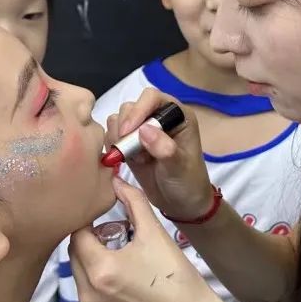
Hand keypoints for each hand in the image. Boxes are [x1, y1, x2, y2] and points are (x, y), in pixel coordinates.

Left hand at [69, 177, 237, 301]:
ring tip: (120, 261)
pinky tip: (121, 286)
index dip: (90, 223)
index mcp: (100, 268)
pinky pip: (87, 298)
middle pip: (74, 256)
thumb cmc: (175, 275)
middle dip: (90, 243)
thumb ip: (133, 201)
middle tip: (115, 238)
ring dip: (92, 264)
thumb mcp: (155, 233)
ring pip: (79, 276)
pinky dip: (97, 287)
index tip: (106, 220)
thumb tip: (115, 179)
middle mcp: (88, 294)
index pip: (78, 234)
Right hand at [106, 88, 217, 220]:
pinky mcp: (131, 144)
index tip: (128, 131)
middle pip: (131, 107)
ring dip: (118, 137)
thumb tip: (144, 130)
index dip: (138, 110)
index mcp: (177, 115)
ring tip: (129, 157)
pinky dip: (113, 145)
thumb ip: (164, 149)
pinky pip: (113, 135)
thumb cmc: (188, 182)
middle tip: (128, 151)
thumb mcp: (179, 167)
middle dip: (125, 127)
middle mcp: (158, 117)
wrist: (180, 204)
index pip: (152, 97)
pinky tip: (123, 160)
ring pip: (119, 119)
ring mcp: (143, 130)